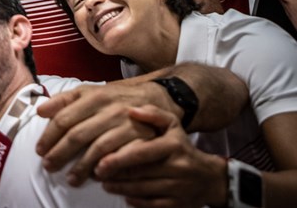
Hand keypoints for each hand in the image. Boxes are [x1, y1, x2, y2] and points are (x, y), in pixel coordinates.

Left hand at [35, 81, 164, 184]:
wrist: (153, 97)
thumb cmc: (112, 98)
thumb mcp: (88, 92)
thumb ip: (63, 100)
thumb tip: (40, 111)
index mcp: (93, 97)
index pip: (64, 119)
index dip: (50, 136)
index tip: (39, 150)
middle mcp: (109, 110)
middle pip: (78, 135)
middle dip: (60, 154)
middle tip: (48, 167)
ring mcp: (126, 124)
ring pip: (98, 148)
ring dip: (82, 166)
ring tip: (70, 179)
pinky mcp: (142, 138)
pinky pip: (122, 156)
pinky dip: (108, 167)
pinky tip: (97, 176)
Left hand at [96, 106, 227, 207]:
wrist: (209, 178)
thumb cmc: (181, 148)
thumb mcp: (172, 126)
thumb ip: (153, 114)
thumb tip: (131, 110)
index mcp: (173, 145)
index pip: (141, 152)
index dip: (118, 158)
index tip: (100, 162)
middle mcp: (178, 167)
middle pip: (138, 173)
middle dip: (115, 174)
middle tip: (97, 173)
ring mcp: (179, 188)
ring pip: (142, 190)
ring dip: (120, 188)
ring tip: (105, 183)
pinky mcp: (178, 205)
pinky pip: (151, 205)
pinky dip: (135, 201)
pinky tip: (124, 194)